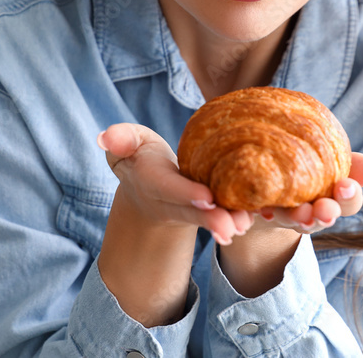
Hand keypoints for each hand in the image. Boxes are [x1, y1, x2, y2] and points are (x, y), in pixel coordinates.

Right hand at [98, 123, 252, 243]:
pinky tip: (256, 218)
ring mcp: (187, 209)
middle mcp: (170, 201)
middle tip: (233, 227)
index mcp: (151, 181)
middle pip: (190, 211)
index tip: (206, 197)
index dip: (185, 193)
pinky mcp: (205, 209)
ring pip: (207, 218)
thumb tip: (105, 136)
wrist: (148, 182)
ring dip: (227, 223)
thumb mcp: (128, 142)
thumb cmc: (139, 154)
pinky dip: (237, 218)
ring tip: (246, 225)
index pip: (168, 189)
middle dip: (211, 219)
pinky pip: (220, 215)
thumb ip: (121, 139)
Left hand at [252, 152, 362, 233]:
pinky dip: (266, 213)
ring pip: (295, 220)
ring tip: (298, 212)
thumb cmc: (314, 164)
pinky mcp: (263, 211)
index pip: (350, 200)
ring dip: (298, 217)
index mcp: (336, 196)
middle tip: (323, 208)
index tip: (345, 186)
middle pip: (324, 216)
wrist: (273, 173)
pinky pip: (263, 215)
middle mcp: (315, 211)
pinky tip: (265, 210)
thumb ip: (361, 167)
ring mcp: (288, 214)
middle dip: (325, 213)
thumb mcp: (338, 159)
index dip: (350, 196)